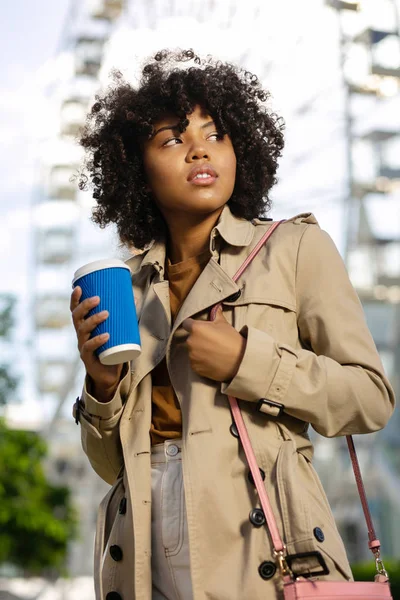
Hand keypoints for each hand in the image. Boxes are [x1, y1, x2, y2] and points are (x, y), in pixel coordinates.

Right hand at [70, 286, 123, 401]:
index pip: (75, 310)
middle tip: (98, 299)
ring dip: (93, 320)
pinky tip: (106, 335)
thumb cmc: (111, 348)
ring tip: (106, 313)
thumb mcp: (116, 331)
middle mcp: (80, 335)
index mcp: (84, 326)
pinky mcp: (88, 359)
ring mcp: (83, 347)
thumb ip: (124, 316)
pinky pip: (89, 348)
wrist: (109, 375)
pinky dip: (97, 340)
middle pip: (76, 318)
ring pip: (82, 331)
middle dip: (85, 306)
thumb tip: (135, 298)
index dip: (75, 299)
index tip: (79, 287)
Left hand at [181, 305, 245, 382]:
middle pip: (190, 338)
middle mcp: (191, 342)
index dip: (192, 325)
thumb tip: (216, 307)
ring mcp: (192, 356)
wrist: (240, 361)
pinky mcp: (194, 367)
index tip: (200, 329)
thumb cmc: (232, 340)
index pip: (186, 323)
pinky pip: (195, 362)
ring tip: (212, 352)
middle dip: (197, 338)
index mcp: (196, 328)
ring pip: (192, 350)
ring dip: (198, 350)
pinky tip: (211, 360)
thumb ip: (216, 314)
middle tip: (210, 341)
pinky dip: (200, 361)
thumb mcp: (224, 324)